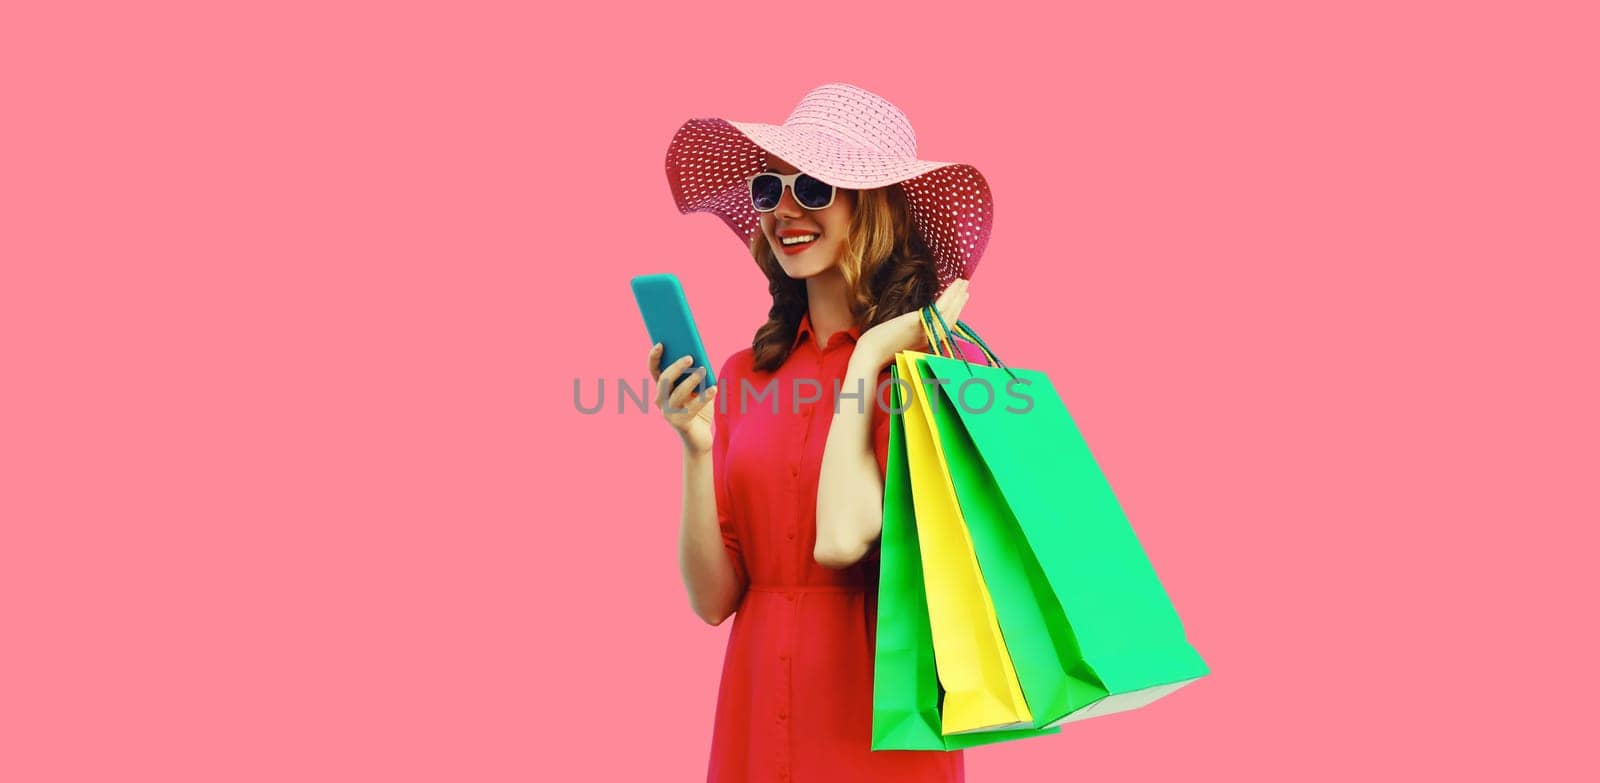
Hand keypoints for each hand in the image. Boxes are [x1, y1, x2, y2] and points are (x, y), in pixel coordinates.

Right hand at [647, 344, 716, 456]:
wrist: (700, 437)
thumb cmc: (699, 408)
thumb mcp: (698, 388)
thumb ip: (696, 374)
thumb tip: (699, 356)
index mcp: (663, 389)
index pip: (654, 370)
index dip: (654, 357)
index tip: (661, 343)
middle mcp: (661, 400)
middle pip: (665, 379)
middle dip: (677, 366)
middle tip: (690, 357)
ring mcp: (668, 412)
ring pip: (677, 392)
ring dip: (691, 380)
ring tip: (703, 370)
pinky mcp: (680, 423)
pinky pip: (692, 407)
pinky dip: (704, 397)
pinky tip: (714, 389)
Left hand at [856, 278, 970, 368]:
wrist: (871, 353)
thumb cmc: (880, 347)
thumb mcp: (900, 338)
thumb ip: (911, 330)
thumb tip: (914, 320)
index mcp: (926, 341)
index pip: (945, 325)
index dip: (955, 312)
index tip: (960, 299)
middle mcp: (931, 337)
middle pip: (951, 317)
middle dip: (959, 301)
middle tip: (966, 287)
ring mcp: (927, 330)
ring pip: (949, 310)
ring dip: (958, 294)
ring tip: (964, 282)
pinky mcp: (921, 322)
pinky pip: (942, 307)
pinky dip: (951, 295)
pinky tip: (956, 285)